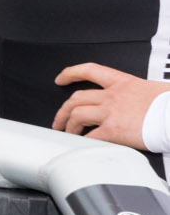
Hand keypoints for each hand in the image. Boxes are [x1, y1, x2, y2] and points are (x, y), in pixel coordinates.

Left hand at [52, 63, 169, 150]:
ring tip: (66, 132)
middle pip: (77, 98)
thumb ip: (141, 93)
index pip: (90, 70)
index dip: (71, 73)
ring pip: (77, 114)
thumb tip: (143, 99)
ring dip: (68, 125)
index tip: (61, 78)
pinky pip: (89, 136)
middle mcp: (113, 95)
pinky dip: (81, 141)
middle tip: (59, 119)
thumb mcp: (156, 89)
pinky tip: (81, 144)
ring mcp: (111, 112)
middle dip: (63, 109)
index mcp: (124, 82)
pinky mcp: (113, 130)